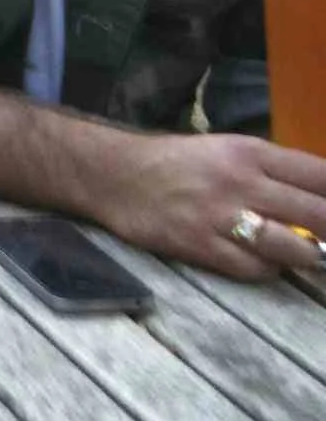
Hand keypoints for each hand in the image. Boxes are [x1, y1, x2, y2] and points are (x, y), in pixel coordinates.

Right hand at [93, 133, 325, 278]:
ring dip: (307, 256)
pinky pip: (254, 269)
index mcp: (249, 152)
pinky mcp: (200, 246)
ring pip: (292, 248)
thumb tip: (320, 196)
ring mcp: (220, 216)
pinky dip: (268, 269)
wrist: (114, 176)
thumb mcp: (227, 150)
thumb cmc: (178, 162)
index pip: (320, 174)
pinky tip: (264, 261)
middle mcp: (240, 181)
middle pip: (317, 214)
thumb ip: (272, 170)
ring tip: (306, 254)